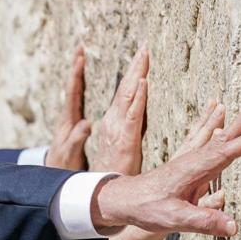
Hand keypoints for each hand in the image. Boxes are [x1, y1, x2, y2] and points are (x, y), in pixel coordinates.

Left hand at [43, 46, 90, 170]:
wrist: (55, 171)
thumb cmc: (63, 163)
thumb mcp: (71, 153)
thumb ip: (77, 139)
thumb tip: (86, 123)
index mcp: (67, 119)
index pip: (72, 92)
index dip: (76, 74)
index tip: (81, 57)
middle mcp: (67, 114)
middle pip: (72, 85)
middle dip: (76, 66)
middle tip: (81, 46)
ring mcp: (69, 116)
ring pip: (75, 90)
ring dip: (78, 72)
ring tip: (83, 55)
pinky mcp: (73, 120)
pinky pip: (78, 97)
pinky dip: (81, 84)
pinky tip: (85, 78)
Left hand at [90, 105, 240, 236]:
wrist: (123, 199)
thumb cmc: (146, 208)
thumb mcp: (175, 219)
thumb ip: (204, 222)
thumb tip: (233, 227)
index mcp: (192, 170)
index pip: (223, 153)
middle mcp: (192, 161)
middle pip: (223, 138)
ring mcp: (189, 161)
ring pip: (217, 138)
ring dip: (236, 125)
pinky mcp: (187, 165)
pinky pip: (208, 143)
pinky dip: (220, 132)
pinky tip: (223, 127)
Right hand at [92, 46, 148, 174]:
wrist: (95, 195)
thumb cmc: (110, 173)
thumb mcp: (119, 149)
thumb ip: (127, 130)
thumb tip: (133, 115)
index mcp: (113, 122)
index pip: (124, 91)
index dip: (133, 71)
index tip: (143, 52)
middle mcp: (112, 121)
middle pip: (125, 88)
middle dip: (134, 65)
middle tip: (145, 45)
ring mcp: (116, 129)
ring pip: (128, 95)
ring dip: (136, 73)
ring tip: (144, 54)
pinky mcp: (124, 141)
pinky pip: (132, 116)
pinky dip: (137, 97)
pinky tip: (143, 82)